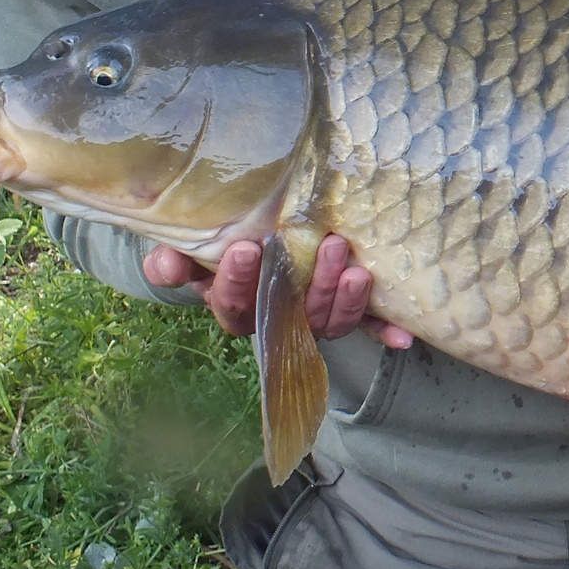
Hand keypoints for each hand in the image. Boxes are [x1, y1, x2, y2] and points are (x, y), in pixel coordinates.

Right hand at [143, 234, 414, 347]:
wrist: (249, 232)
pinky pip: (366, 325)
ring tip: (357, 267)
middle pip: (292, 314)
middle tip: (327, 245)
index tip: (247, 249)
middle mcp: (277, 318)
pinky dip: (384, 329)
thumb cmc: (219, 239)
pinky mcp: (344, 309)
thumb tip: (165, 266)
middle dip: (311, 284)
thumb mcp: (191, 243)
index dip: (238, 282)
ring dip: (346, 300)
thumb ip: (175, 257)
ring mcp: (312, 316)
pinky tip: (403, 336)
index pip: (234, 304)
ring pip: (328, 321)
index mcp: (236, 305)